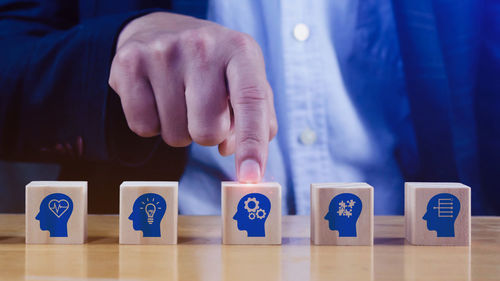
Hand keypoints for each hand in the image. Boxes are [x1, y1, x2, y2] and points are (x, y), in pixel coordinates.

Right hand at [109, 12, 276, 181]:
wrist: (162, 30)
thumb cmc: (213, 66)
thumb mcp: (245, 80)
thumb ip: (258, 120)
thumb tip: (237, 156)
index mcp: (240, 50)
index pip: (251, 101)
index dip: (252, 144)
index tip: (250, 177)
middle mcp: (202, 45)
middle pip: (208, 131)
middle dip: (208, 135)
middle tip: (203, 111)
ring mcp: (162, 52)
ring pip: (174, 135)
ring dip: (180, 130)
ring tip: (179, 99)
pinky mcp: (128, 63)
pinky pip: (142, 127)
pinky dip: (151, 125)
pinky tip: (155, 98)